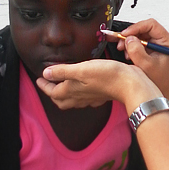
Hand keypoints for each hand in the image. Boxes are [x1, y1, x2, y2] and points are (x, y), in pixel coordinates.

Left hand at [36, 59, 161, 114]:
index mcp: (72, 90)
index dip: (44, 85)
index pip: (52, 91)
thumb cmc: (107, 75)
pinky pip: (85, 98)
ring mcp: (91, 98)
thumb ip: (63, 71)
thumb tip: (46, 73)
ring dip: (64, 94)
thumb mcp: (82, 69)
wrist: (129, 83)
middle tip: (48, 83)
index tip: (39, 78)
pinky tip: (84, 88)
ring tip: (63, 85)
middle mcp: (80, 96)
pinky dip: (80, 94)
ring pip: (72, 100)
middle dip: (52, 92)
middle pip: (61, 99)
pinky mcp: (101, 95)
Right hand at [114, 19, 168, 102]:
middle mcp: (162, 41)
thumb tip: (128, 39)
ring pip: (139, 35)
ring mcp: (155, 44)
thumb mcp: (147, 66)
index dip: (137, 27)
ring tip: (123, 49)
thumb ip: (137, 51)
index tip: (125, 34)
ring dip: (129, 41)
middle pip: (144, 28)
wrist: (163, 92)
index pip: (151, 25)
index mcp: (167, 41)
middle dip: (130, 34)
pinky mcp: (149, 49)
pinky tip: (127, 54)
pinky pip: (137, 42)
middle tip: (120, 41)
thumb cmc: (160, 82)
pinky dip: (130, 46)